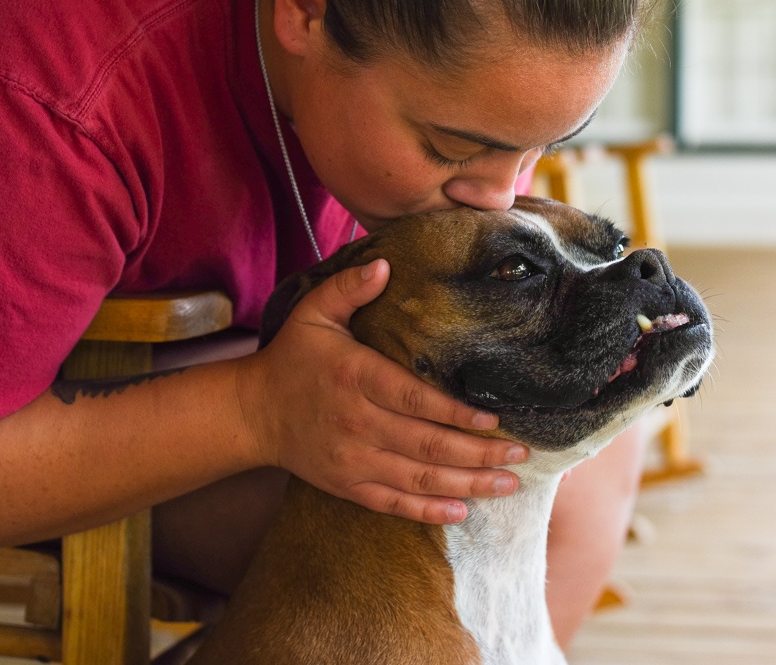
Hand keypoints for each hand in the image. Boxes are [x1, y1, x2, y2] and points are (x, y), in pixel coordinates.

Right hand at [237, 259, 527, 523]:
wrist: (253, 412)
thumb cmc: (292, 357)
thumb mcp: (313, 312)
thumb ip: (349, 287)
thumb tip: (386, 264)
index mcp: (355, 377)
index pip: (414, 399)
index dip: (456, 413)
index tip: (495, 419)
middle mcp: (356, 421)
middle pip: (427, 444)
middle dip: (479, 452)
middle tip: (522, 453)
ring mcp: (352, 459)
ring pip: (418, 479)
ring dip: (467, 484)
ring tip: (508, 482)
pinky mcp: (347, 484)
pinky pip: (393, 503)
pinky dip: (428, 511)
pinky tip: (462, 511)